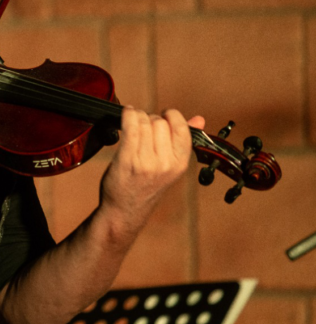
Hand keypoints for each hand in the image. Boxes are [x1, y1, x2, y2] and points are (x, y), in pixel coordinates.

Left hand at [101, 107, 204, 227]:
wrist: (125, 209)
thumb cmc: (146, 186)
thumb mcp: (170, 166)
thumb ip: (183, 141)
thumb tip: (199, 119)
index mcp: (180, 163)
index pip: (182, 128)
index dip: (172, 116)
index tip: (164, 116)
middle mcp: (166, 163)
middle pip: (160, 122)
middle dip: (150, 118)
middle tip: (143, 126)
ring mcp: (146, 161)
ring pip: (144, 122)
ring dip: (137, 117)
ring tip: (133, 124)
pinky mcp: (127, 159)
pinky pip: (129, 127)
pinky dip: (127, 115)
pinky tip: (126, 114)